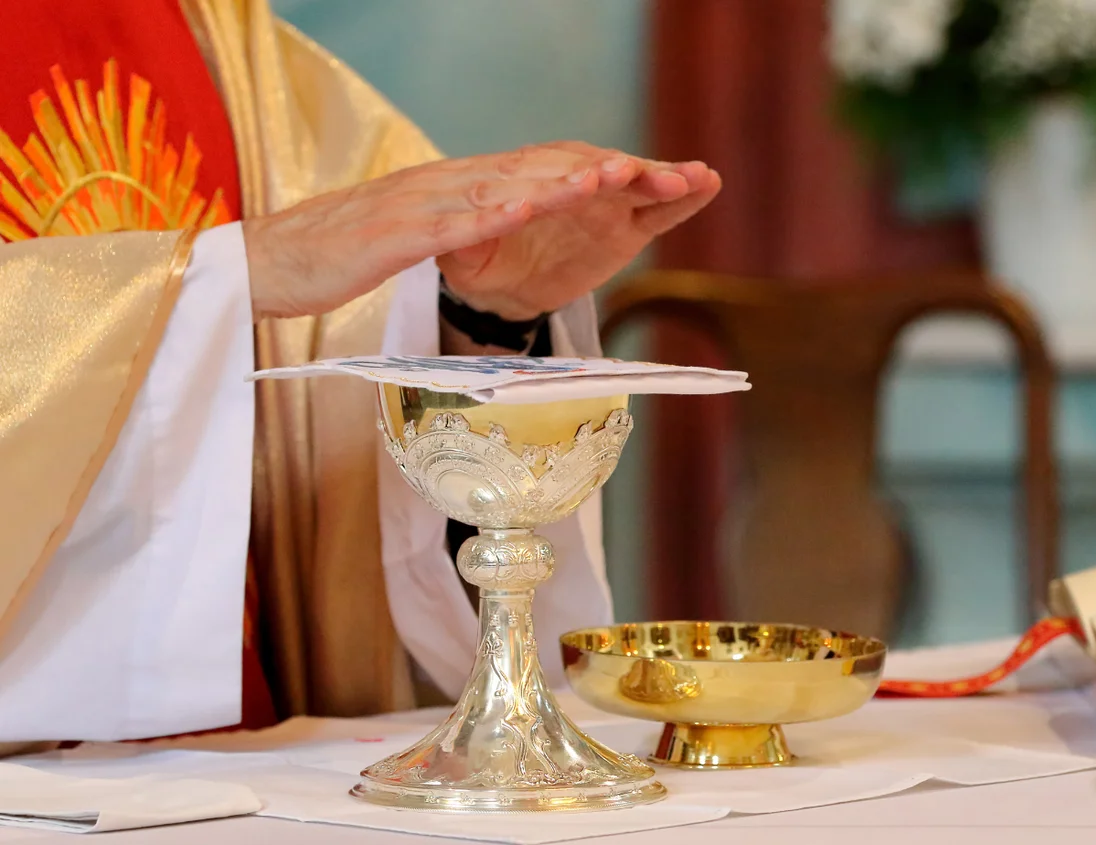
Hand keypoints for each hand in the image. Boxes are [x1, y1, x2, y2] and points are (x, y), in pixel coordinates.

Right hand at [242, 144, 611, 318]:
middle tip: (637, 166)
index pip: (518, 175)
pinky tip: (530, 209)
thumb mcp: (403, 238)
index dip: (571, 172)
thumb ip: (443, 226)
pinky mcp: (392, 235)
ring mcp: (414, 206)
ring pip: (497, 189)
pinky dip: (494, 215)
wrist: (264, 262)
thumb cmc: (331, 256)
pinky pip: (451, 223)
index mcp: (440, 190)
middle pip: (521, 172)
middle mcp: (434, 186)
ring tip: (606, 179)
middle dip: (581, 170)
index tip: (620, 174)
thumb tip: (480, 225)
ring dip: (554, 183)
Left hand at [437, 142, 721, 319]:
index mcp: (532, 184)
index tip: (591, 180)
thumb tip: (463, 237)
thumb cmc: (481, 264)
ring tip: (695, 175)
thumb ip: (468, 245)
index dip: (572, 180)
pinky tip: (710, 182)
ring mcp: (606, 204)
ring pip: (639, 186)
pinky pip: (660, 212)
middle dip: (623, 172)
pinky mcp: (628, 227)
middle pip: (603, 173)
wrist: (505, 281)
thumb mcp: (465, 260)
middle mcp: (574, 185)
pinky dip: (685, 198)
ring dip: (664, 178)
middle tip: (639, 173)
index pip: (553, 178)